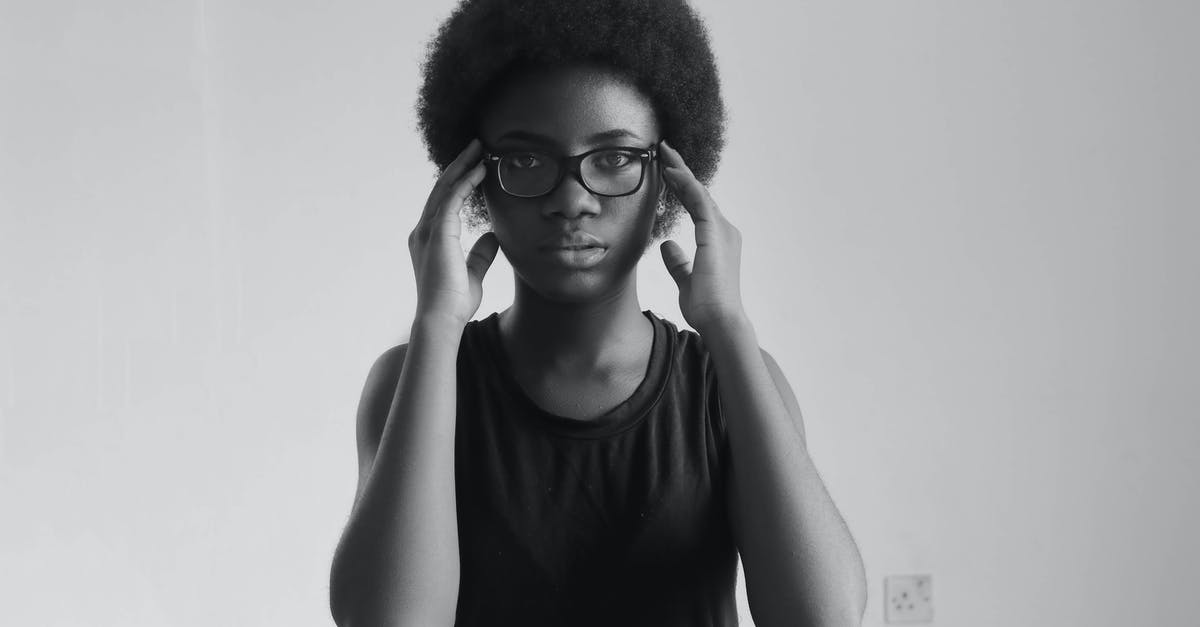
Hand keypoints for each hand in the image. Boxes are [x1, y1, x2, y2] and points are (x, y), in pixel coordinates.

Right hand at [408, 138, 499, 328]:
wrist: (442, 318)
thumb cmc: (455, 303)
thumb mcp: (473, 272)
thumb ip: (480, 253)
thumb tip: (493, 236)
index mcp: (429, 239)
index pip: (444, 203)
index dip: (459, 183)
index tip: (476, 168)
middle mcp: (423, 230)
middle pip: (441, 188)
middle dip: (459, 166)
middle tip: (476, 147)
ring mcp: (427, 230)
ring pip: (445, 188)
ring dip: (462, 166)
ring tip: (479, 149)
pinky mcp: (437, 232)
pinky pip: (452, 198)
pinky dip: (466, 182)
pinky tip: (480, 170)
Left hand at [658, 140, 747, 334]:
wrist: (720, 320)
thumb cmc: (706, 307)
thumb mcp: (686, 280)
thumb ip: (678, 262)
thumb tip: (666, 246)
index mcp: (718, 240)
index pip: (698, 206)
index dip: (683, 187)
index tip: (667, 172)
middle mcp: (724, 231)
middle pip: (700, 193)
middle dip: (681, 171)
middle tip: (664, 151)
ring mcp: (722, 230)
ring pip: (699, 191)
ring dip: (681, 170)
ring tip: (664, 153)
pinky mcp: (714, 233)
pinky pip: (699, 200)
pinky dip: (685, 184)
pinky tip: (671, 172)